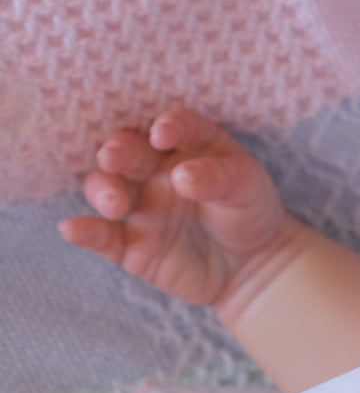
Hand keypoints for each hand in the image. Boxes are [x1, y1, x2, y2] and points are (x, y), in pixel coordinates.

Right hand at [59, 108, 294, 309]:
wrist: (253, 267)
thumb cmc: (250, 214)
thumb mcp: (248, 189)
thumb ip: (219, 178)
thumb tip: (181, 175)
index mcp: (192, 147)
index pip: (175, 125)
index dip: (168, 125)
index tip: (163, 135)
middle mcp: (158, 170)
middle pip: (128, 151)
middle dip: (117, 151)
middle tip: (115, 159)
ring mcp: (141, 205)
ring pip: (106, 188)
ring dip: (102, 190)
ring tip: (116, 204)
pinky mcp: (131, 244)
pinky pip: (103, 237)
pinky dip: (85, 232)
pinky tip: (73, 228)